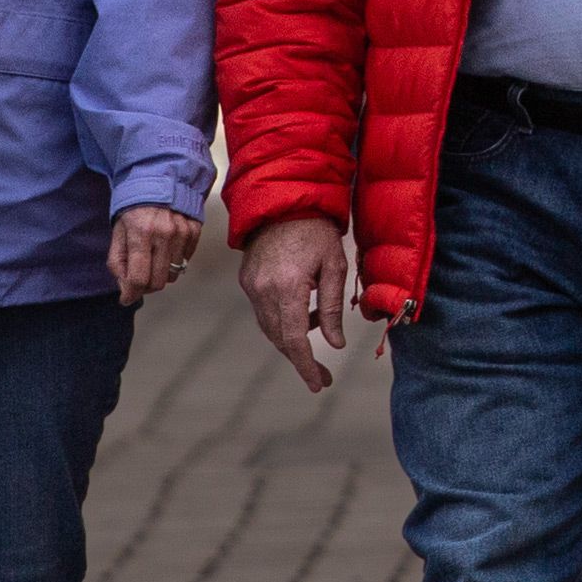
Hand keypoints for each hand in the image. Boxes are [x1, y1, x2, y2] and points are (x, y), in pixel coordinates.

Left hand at [109, 203, 198, 304]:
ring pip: (173, 275)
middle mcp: (165, 233)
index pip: (139, 278)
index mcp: (141, 232)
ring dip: (160, 274)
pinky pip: (185, 261)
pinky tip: (165, 249)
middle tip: (138, 278)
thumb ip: (118, 261)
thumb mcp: (118, 231)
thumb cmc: (133, 205)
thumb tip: (126, 290)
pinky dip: (174, 262)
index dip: (131, 293)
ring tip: (152, 259)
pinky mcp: (194, 231)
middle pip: (158, 282)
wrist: (159, 177)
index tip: (126, 297)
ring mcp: (183, 232)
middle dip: (145, 286)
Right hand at [239, 214, 351, 392]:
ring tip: (319, 330)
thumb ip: (333, 308)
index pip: (293, 339)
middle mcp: (263, 290)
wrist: (283, 198)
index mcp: (287, 287)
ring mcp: (251, 285)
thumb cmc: (316, 229)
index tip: (319, 384)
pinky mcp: (247, 279)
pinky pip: (264, 311)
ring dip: (292, 338)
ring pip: (269, 327)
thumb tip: (335, 344)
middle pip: (279, 339)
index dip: (306, 366)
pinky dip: (283, 320)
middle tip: (322, 376)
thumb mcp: (335, 266)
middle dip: (300, 359)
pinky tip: (305, 311)